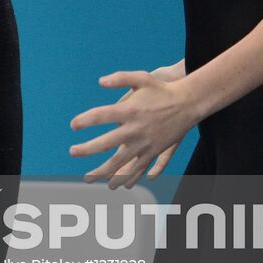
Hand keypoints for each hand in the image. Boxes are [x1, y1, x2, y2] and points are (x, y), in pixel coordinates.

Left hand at [71, 67, 195, 188]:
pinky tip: (121, 185)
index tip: (73, 125)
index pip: (101, 116)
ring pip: (122, 163)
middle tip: (72, 152)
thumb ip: (120, 78)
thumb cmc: (163, 89)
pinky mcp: (155, 151)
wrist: (190, 103)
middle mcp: (136, 129)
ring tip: (89, 177)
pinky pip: (139, 168)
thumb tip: (100, 81)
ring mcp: (146, 143)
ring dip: (104, 172)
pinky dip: (130, 177)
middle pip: (107, 144)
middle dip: (87, 149)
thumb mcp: (142, 77)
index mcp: (130, 111)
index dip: (85, 120)